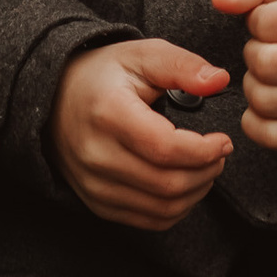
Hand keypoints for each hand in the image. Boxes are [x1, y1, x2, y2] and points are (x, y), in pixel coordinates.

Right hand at [50, 39, 233, 230]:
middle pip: (167, 184)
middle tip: (219, 154)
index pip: (166, 148)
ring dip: (196, 193)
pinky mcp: (96, 203)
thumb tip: (220, 81)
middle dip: (207, 172)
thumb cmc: (103, 75)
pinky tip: (185, 185)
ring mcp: (94, 184)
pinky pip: (147, 221)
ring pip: (161, 209)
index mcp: (109, 114)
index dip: (205, 150)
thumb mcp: (142, 55)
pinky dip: (176, 209)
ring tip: (206, 168)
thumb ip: (182, 66)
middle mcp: (97, 155)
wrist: (53, 98)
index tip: (223, 141)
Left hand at [209, 0, 276, 149]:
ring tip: (273, 74)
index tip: (274, 24)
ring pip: (262, 100)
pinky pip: (269, 136)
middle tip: (272, 50)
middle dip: (255, 54)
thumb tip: (221, 0)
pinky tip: (269, 103)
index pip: (263, 22)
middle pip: (262, 63)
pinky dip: (256, 120)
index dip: (258, 21)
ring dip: (255, 85)